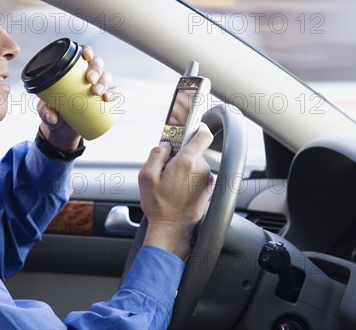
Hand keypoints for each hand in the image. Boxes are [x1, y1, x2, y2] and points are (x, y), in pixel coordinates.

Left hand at [37, 45, 118, 149]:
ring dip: (104, 82)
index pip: (82, 54)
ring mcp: (96, 86)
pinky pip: (114, 93)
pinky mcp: (103, 99)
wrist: (62, 129)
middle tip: (90, 81)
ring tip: (98, 93)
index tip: (86, 56)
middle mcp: (86, 75)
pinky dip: (114, 94)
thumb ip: (45, 112)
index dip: (87, 51)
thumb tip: (52, 117)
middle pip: (96, 64)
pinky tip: (110, 99)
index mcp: (72, 70)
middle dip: (96, 70)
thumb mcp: (45, 110)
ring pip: (106, 77)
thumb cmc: (53, 112)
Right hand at [138, 124, 214, 259]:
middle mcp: (201, 169)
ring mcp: (207, 180)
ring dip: (184, 168)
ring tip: (171, 183)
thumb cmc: (159, 206)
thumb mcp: (146, 176)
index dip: (197, 127)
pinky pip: (198, 175)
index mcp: (186, 163)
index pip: (202, 135)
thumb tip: (164, 145)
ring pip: (195, 163)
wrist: (172, 230)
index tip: (191, 125)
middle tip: (167, 168)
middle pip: (194, 150)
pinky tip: (178, 190)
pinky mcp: (209, 189)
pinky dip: (189, 178)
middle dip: (180, 154)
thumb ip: (156, 154)